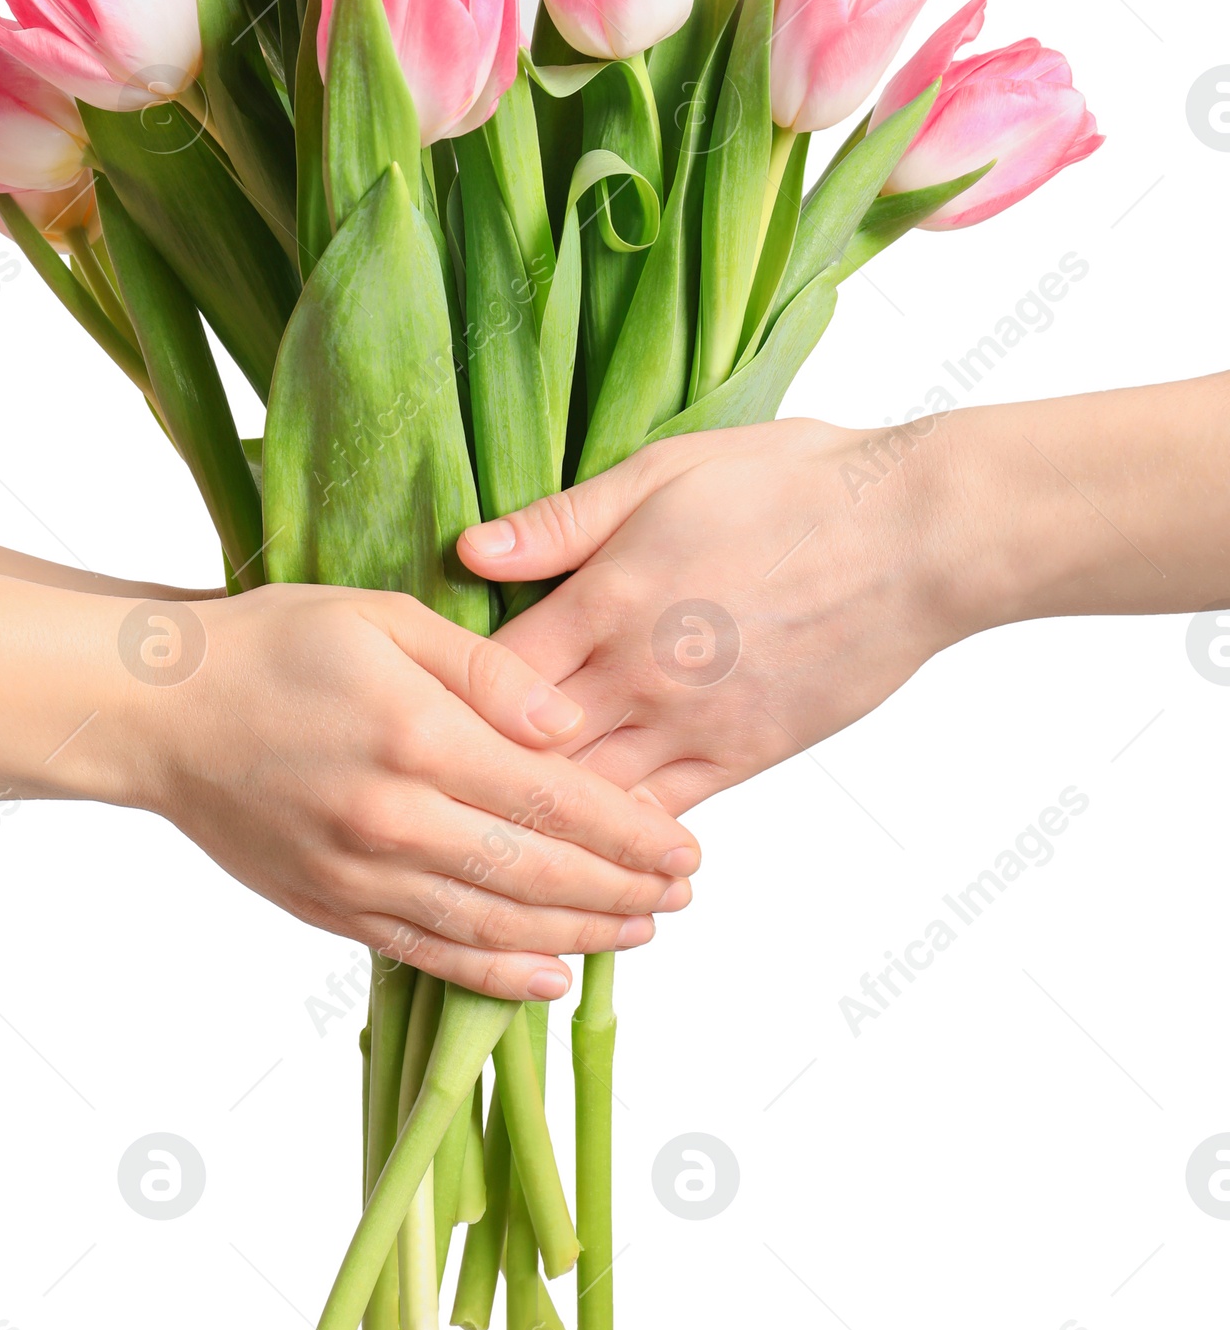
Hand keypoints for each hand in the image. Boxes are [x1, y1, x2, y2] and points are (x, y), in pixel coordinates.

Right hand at [129, 583, 698, 1000]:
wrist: (161, 709)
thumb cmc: (278, 645)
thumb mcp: (387, 617)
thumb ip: (486, 672)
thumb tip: (568, 726)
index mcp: (418, 735)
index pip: (555, 799)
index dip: (631, 831)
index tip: (686, 844)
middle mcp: (393, 818)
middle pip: (538, 873)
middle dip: (624, 888)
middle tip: (683, 892)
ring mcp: (358, 874)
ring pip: (493, 926)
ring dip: (579, 936)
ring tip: (640, 932)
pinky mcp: (328, 908)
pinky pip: (430, 956)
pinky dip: (497, 977)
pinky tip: (551, 978)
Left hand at [458, 418, 955, 816]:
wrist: (917, 535)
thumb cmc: (791, 484)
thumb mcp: (664, 471)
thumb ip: (562, 522)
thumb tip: (469, 550)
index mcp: (608, 599)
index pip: (492, 674)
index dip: (446, 696)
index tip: (412, 709)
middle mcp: (640, 676)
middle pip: (526, 753)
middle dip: (472, 776)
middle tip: (419, 798)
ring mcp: (696, 725)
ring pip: (589, 802)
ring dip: (538, 825)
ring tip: (482, 842)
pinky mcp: (748, 756)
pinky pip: (665, 818)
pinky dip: (617, 840)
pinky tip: (582, 857)